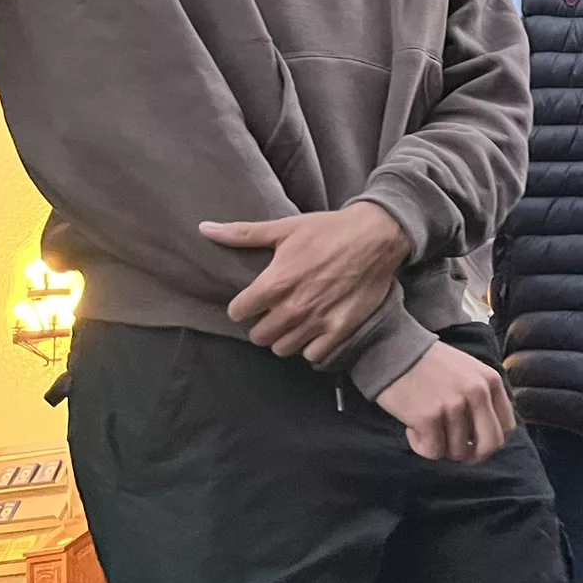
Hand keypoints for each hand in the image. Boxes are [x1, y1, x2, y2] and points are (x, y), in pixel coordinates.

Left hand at [203, 203, 410, 361]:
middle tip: (274, 312)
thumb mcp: (285, 228)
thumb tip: (205, 229)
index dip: (243, 306)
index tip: (253, 301)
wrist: (378, 235)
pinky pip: (313, 355)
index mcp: (276, 282)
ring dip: (284, 337)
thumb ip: (243, 234)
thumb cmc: (329, 229)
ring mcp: (318, 320)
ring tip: (292, 323)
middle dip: (262, 324)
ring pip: (283, 349)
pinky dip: (311, 346)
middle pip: (259, 336)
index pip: (238, 313)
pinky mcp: (341, 328)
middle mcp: (294, 307)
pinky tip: (314, 330)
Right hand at [375, 342, 515, 462]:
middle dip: (473, 456)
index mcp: (490, 381)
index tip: (474, 443)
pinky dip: (420, 446)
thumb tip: (488, 433)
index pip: (506, 427)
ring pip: (457, 452)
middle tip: (454, 451)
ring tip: (426, 427)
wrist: (393, 349)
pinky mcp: (428, 417)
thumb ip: (483, 396)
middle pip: (490, 445)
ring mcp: (454, 405)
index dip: (490, 442)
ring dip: (440, 447)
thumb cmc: (428, 363)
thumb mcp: (469, 371)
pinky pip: (432, 452)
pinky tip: (412, 428)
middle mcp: (477, 393)